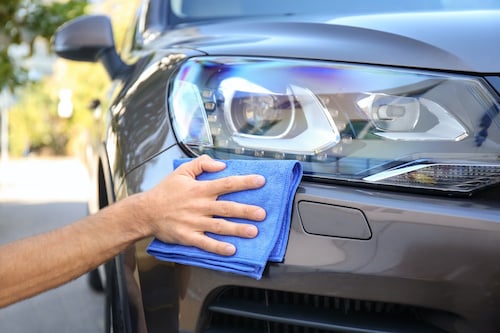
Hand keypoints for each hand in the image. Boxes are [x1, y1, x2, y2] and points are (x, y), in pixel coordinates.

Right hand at [141, 155, 265, 255]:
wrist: (145, 212)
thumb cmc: (164, 192)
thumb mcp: (181, 171)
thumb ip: (201, 164)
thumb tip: (221, 164)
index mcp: (200, 189)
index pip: (227, 184)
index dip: (244, 182)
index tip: (260, 181)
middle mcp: (200, 206)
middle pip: (227, 208)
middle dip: (246, 211)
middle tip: (262, 213)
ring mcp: (194, 222)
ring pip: (220, 226)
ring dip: (237, 229)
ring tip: (253, 232)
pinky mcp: (188, 237)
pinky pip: (205, 243)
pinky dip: (218, 247)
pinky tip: (231, 250)